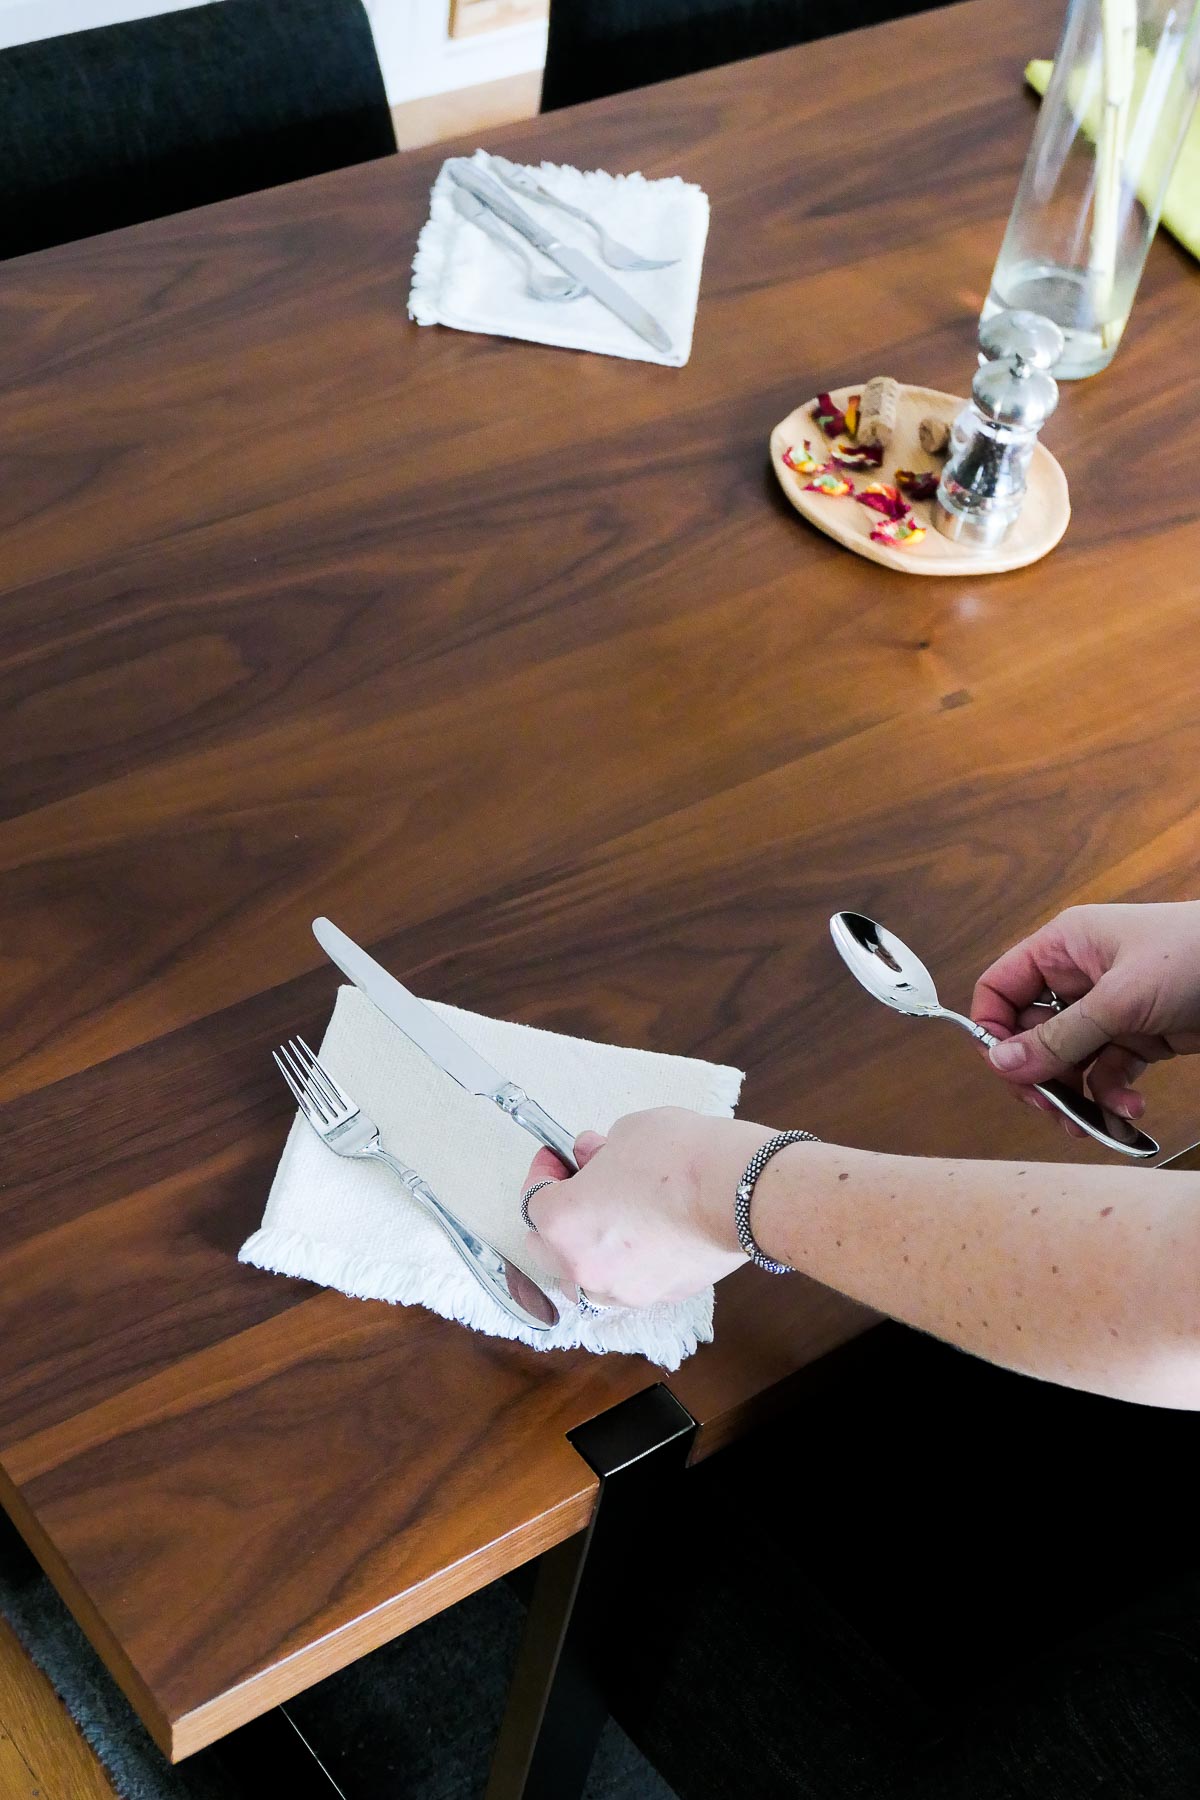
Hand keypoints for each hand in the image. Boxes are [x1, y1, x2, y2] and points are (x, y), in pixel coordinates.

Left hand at [519, 1108, 775, 1308]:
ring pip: (585, 1276)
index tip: (558, 1157)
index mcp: (562, 1223)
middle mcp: (583, 1266)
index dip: (544, 1171)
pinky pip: (627, 1284)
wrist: (741, 1192)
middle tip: (581, 1187)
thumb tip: (590, 1156)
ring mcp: (621, 1290)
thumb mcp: (628, 1132)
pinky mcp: (659, 1298)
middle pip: (547, 1248)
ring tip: (613, 1218)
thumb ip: (598, 1151)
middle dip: (558, 1218)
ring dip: (588, 1249)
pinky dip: (627, 1263)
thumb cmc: (680, 1158)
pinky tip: (647, 1235)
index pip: (533, 1199)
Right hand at [971, 901, 1199, 1134]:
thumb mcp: (1121, 1000)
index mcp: (1064, 948)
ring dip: (1076, 1094)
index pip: (1002, 989)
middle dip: (1039, 1075)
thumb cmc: (1196, 957)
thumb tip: (1001, 1065)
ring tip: (1091, 1122)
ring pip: (1069, 1060)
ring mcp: (1110, 1008)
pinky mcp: (1141, 1035)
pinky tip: (1131, 1108)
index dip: (994, 1030)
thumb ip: (1060, 1038)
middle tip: (1052, 1110)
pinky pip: (1108, 1071)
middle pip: (1032, 1033)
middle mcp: (1080, 977)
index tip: (1006, 1071)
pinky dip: (1113, 1094)